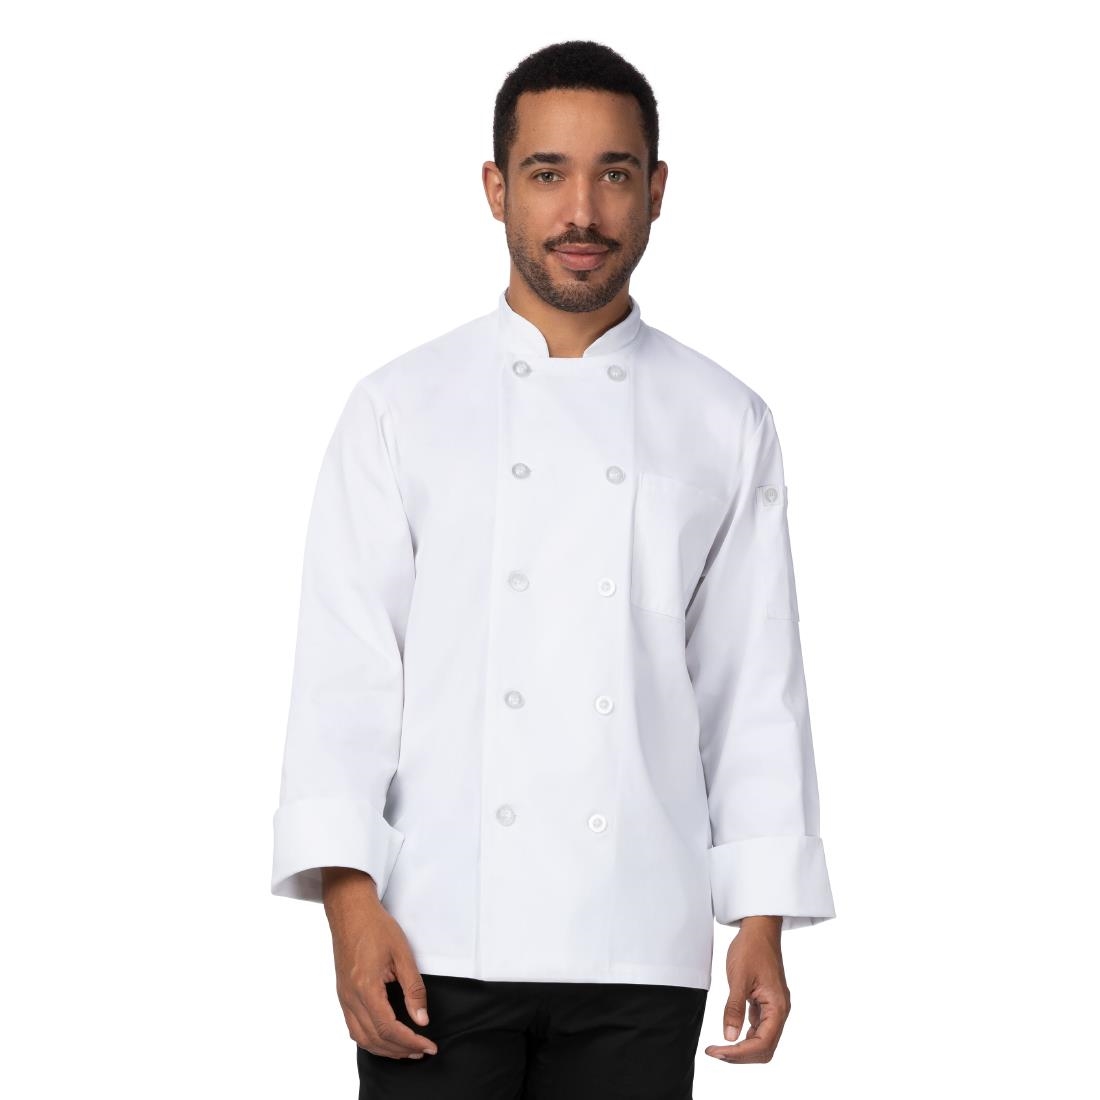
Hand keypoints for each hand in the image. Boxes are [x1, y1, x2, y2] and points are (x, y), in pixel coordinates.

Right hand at [322, 868, 438, 1060]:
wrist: (350, 911)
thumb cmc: (376, 927)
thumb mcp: (402, 954)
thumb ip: (413, 989)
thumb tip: (421, 1019)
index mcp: (366, 988)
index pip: (389, 1028)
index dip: (410, 1041)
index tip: (429, 1045)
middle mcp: (351, 998)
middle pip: (375, 1038)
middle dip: (400, 1050)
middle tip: (422, 1050)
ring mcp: (343, 997)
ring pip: (361, 1038)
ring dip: (384, 1049)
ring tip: (407, 1049)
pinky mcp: (342, 994)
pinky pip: (353, 1027)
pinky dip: (370, 1039)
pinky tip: (385, 1037)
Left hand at [704, 915, 789, 1063]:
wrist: (759, 928)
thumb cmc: (751, 948)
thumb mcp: (738, 977)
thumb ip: (734, 1008)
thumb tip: (728, 1037)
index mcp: (778, 1006)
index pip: (762, 1044)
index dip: (739, 1053)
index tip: (717, 1051)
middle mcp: (780, 1011)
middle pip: (764, 1048)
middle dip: (740, 1055)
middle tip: (715, 1052)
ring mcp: (774, 1007)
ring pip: (762, 1041)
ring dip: (742, 1048)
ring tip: (719, 1047)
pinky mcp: (766, 1003)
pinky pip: (759, 1028)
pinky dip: (745, 1036)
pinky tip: (729, 1033)